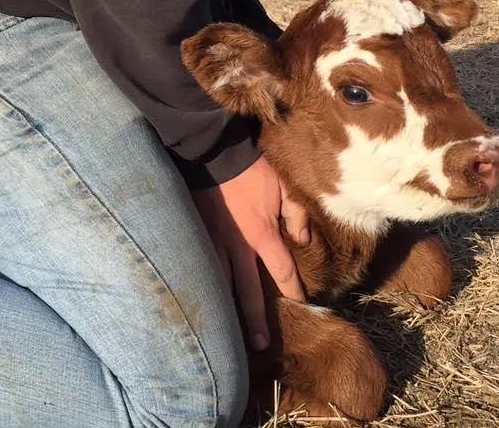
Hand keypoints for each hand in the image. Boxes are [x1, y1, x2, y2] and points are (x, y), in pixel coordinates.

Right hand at [192, 155, 309, 351]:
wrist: (214, 153)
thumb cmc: (252, 168)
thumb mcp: (284, 187)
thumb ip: (296, 215)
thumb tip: (303, 241)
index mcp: (261, 235)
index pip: (281, 271)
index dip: (293, 290)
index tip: (301, 305)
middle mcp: (237, 246)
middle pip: (247, 291)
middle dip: (255, 318)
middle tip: (259, 344)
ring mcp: (212, 243)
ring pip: (220, 285)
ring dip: (226, 310)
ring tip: (229, 334)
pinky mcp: (195, 235)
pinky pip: (201, 267)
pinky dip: (205, 286)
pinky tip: (205, 300)